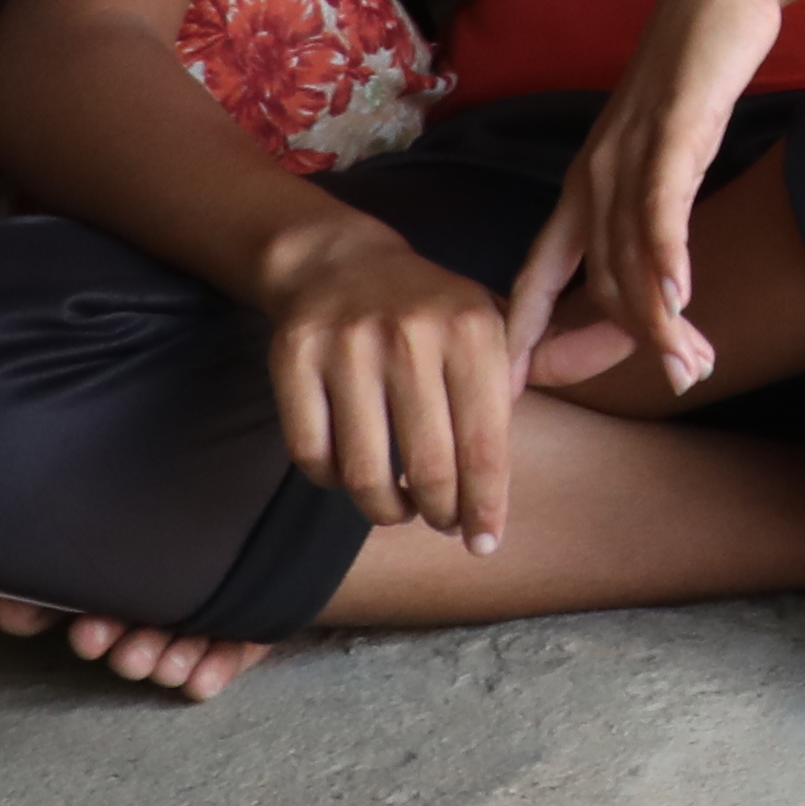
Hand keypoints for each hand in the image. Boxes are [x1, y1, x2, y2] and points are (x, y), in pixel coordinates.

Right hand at [262, 204, 523, 546]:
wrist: (341, 262)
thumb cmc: (427, 309)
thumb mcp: (486, 321)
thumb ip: (510, 384)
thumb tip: (502, 479)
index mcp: (471, 330)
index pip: (485, 443)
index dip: (486, 504)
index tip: (484, 543)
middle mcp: (411, 337)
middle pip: (428, 467)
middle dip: (440, 513)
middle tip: (443, 523)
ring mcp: (348, 348)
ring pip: (365, 472)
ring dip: (386, 509)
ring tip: (398, 509)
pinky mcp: (294, 360)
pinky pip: (313, 456)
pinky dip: (333, 483)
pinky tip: (351, 476)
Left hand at [501, 0, 786, 405]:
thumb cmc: (695, 70)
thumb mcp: (664, 148)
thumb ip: (651, 204)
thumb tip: (657, 268)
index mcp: (584, 181)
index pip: (539, 273)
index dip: (527, 332)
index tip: (519, 388)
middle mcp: (595, 173)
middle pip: (598, 278)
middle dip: (629, 339)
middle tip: (680, 379)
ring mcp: (632, 150)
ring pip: (632, 253)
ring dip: (660, 317)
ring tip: (689, 363)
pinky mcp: (675, 127)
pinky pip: (663, 204)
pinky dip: (669, 255)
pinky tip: (682, 296)